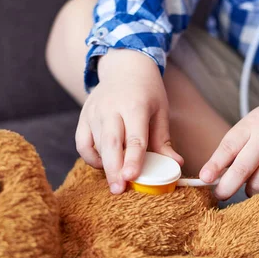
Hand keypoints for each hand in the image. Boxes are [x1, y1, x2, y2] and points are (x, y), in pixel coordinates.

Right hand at [77, 49, 182, 193]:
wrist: (124, 67)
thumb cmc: (146, 92)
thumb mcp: (160, 111)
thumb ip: (163, 140)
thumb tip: (176, 164)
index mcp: (135, 105)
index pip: (134, 137)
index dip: (133, 159)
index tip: (131, 177)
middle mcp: (111, 108)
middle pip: (110, 144)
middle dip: (114, 169)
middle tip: (119, 190)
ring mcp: (94, 112)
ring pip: (95, 145)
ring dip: (105, 166)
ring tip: (117, 182)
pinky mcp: (83, 117)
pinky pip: (82, 144)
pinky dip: (91, 158)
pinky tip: (104, 165)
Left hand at [199, 99, 258, 199]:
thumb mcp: (254, 122)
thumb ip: (236, 144)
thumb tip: (214, 174)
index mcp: (251, 125)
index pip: (228, 146)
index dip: (214, 165)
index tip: (204, 178)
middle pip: (242, 169)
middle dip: (227, 187)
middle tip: (220, 195)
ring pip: (258, 183)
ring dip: (250, 190)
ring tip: (252, 184)